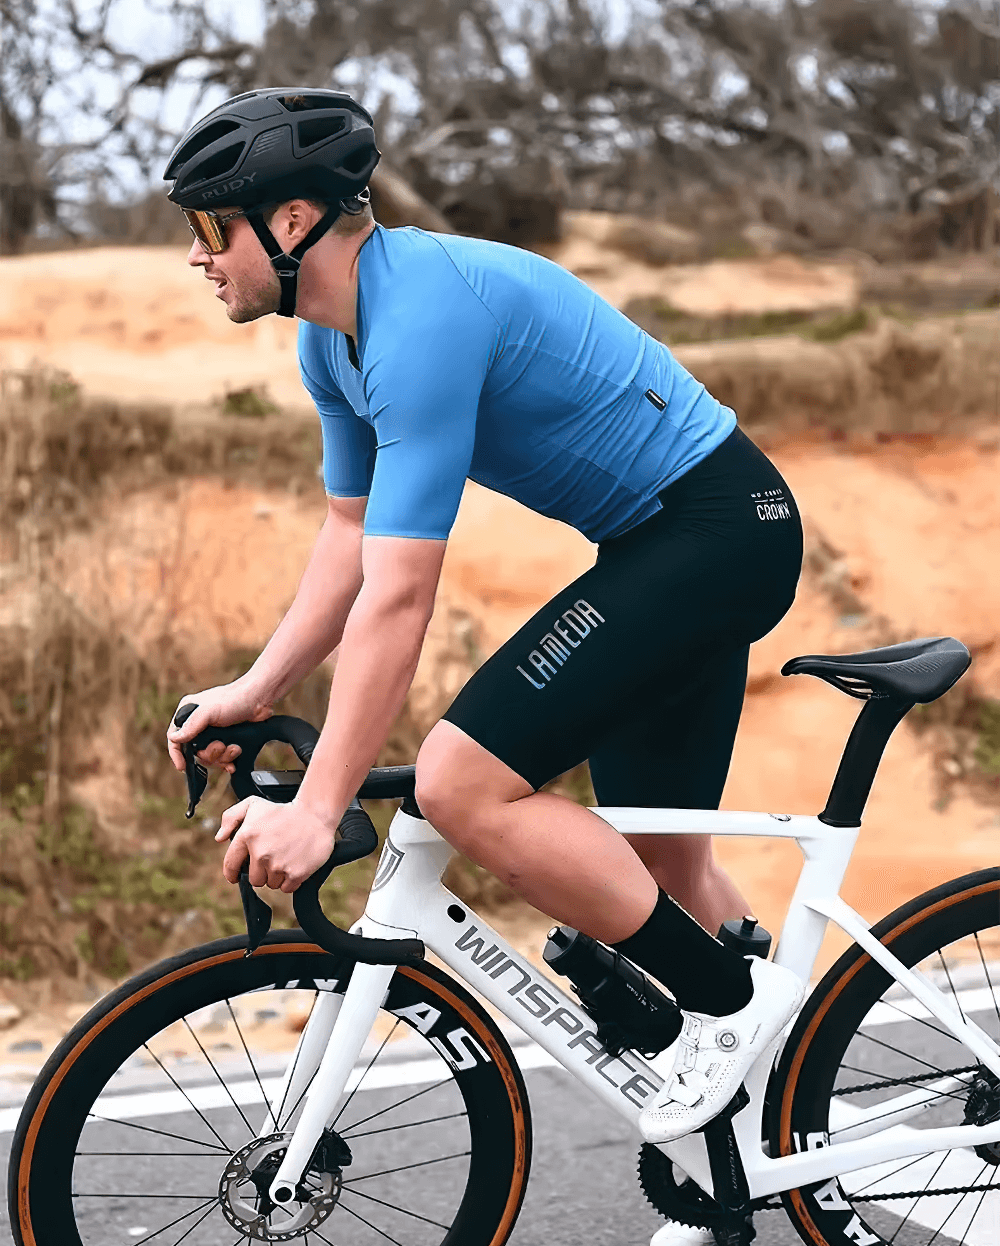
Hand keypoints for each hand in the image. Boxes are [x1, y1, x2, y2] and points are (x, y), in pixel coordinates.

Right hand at [167, 679, 272, 772]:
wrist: (260, 700)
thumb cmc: (234, 699)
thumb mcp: (209, 711)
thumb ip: (191, 726)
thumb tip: (174, 738)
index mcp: (188, 714)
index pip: (175, 738)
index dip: (177, 754)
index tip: (183, 766)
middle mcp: (198, 725)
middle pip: (195, 752)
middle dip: (210, 754)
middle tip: (221, 746)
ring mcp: (213, 733)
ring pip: (210, 757)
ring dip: (223, 757)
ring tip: (234, 748)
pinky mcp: (227, 739)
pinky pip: (223, 758)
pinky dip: (228, 760)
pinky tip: (235, 759)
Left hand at [216, 796, 339, 891]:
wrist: (315, 814)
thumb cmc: (283, 810)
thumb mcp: (253, 804)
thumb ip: (231, 818)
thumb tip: (220, 838)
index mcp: (247, 836)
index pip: (231, 865)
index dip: (232, 873)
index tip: (235, 876)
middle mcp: (261, 852)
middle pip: (254, 880)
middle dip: (261, 872)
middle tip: (272, 858)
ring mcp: (278, 865)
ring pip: (271, 884)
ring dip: (276, 876)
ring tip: (285, 858)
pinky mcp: (295, 873)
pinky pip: (286, 888)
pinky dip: (289, 880)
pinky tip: (294, 864)